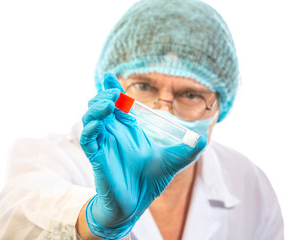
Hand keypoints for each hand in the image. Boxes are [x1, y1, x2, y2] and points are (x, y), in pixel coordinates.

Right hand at [80, 73, 206, 238]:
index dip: (111, 88)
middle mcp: (113, 133)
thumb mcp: (172, 161)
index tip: (110, 76)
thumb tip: (204, 138)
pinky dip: (90, 128)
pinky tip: (99, 123)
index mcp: (127, 129)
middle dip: (104, 95)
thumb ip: (187, 150)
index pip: (117, 104)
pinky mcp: (96, 157)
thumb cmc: (149, 181)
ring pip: (91, 119)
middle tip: (114, 92)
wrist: (136, 204)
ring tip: (109, 102)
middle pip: (100, 107)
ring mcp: (103, 144)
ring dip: (97, 108)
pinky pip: (87, 139)